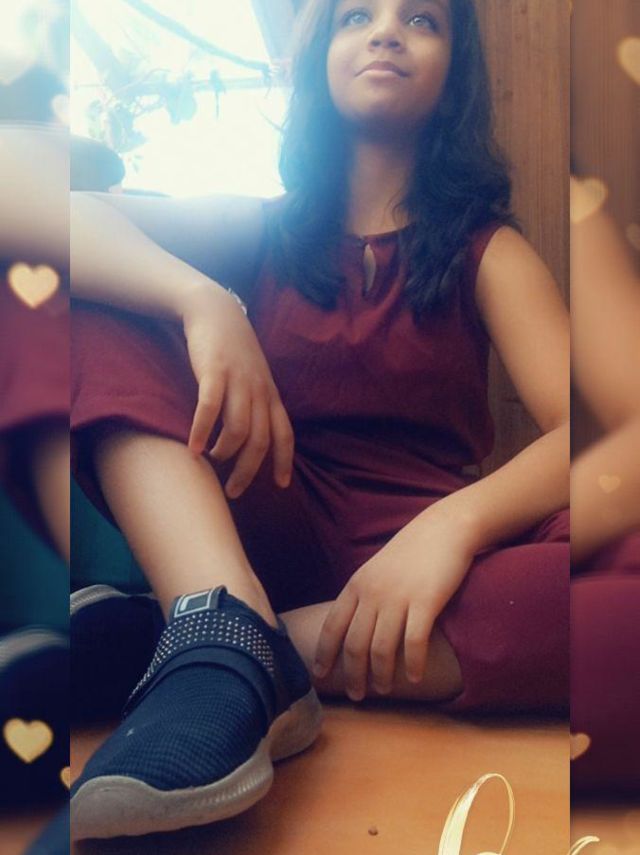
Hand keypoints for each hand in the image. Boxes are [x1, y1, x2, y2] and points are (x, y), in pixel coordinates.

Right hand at [179, 283, 293, 498]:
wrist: (216, 312)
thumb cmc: (233, 350)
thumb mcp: (254, 378)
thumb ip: (256, 404)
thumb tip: (253, 437)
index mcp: (270, 395)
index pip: (285, 434)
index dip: (285, 461)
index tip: (281, 485)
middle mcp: (259, 391)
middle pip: (260, 441)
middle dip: (249, 471)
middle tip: (234, 491)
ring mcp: (238, 382)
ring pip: (238, 429)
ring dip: (225, 452)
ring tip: (212, 462)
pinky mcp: (214, 372)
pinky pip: (210, 408)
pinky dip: (202, 431)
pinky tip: (193, 449)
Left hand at [312, 513, 475, 700]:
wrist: (443, 529)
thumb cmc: (410, 552)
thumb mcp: (376, 570)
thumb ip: (363, 596)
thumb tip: (352, 628)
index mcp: (356, 585)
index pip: (332, 626)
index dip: (325, 654)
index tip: (320, 676)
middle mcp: (373, 593)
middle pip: (355, 644)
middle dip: (353, 674)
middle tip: (356, 695)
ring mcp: (398, 597)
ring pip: (382, 649)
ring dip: (382, 675)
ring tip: (385, 689)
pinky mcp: (426, 601)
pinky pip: (414, 642)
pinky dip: (413, 664)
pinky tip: (414, 677)